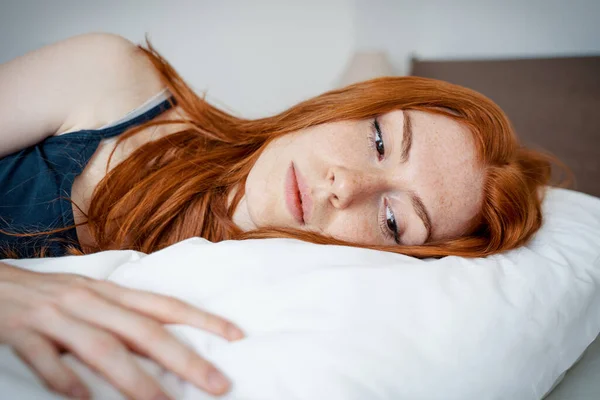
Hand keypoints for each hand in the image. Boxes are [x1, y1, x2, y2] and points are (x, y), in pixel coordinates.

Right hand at [0, 262, 243, 398]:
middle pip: (143, 331)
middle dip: (183, 359)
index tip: (236, 336)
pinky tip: (85, 398)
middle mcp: (90, 301)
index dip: (202, 320)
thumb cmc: (53, 294)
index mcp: (110, 292)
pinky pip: (45, 360)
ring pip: (101, 347)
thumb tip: (164, 343)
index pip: (166, 305)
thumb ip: (125, 317)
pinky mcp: (21, 333)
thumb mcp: (93, 298)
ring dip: (134, 377)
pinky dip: (65, 379)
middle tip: (217, 384)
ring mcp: (56, 317)